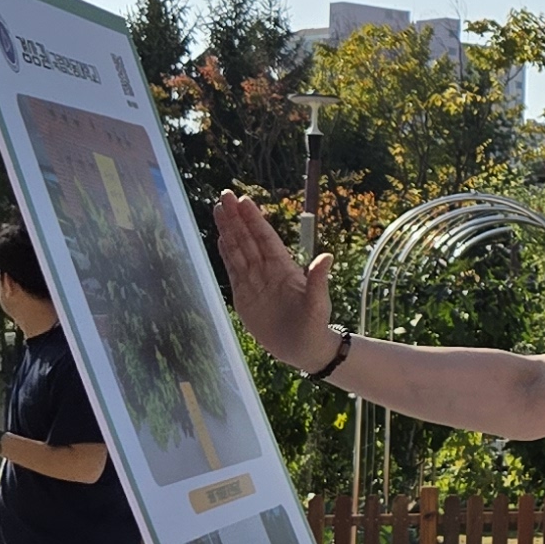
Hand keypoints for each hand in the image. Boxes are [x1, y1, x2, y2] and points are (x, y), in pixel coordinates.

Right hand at [213, 192, 336, 369]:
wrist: (303, 349)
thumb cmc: (315, 325)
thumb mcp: (319, 303)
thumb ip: (318, 280)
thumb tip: (326, 257)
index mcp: (285, 268)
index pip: (266, 239)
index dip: (254, 220)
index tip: (244, 201)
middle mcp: (267, 270)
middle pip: (248, 239)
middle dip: (236, 218)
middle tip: (224, 195)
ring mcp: (255, 281)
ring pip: (238, 251)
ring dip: (228, 231)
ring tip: (218, 210)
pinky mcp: (244, 295)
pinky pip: (233, 271)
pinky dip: (225, 254)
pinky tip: (220, 239)